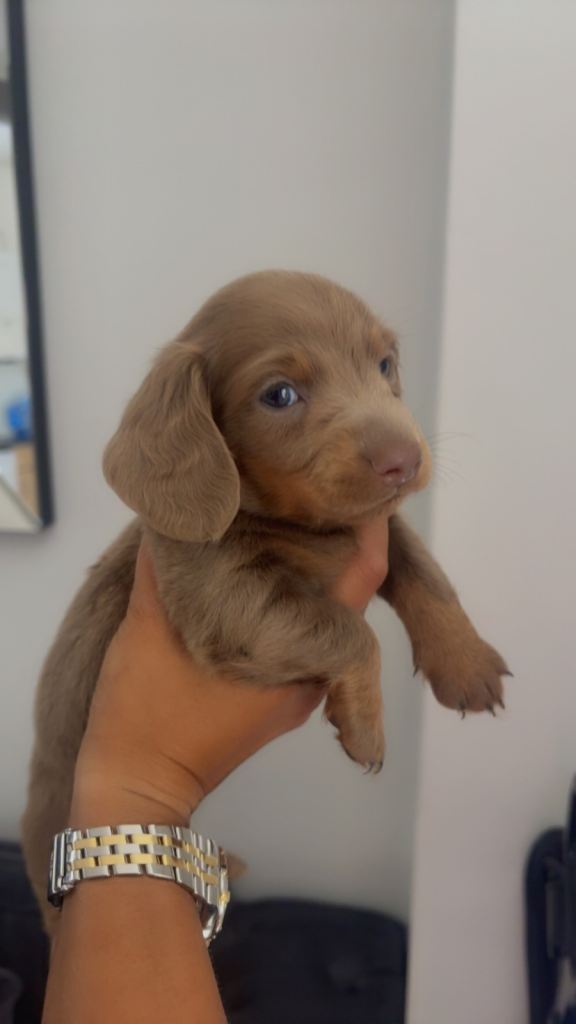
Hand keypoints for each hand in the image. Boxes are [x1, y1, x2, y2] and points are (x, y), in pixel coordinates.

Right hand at [70, 516, 389, 827]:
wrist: (133, 792)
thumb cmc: (149, 710)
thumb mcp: (150, 625)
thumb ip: (168, 565)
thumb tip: (180, 512)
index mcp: (305, 652)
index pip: (363, 574)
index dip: (367, 522)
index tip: (352, 479)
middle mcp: (315, 672)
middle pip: (347, 591)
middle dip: (335, 537)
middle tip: (308, 486)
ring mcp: (296, 690)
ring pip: (322, 614)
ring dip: (309, 569)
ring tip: (280, 517)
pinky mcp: (274, 701)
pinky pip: (297, 637)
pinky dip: (286, 600)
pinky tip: (254, 572)